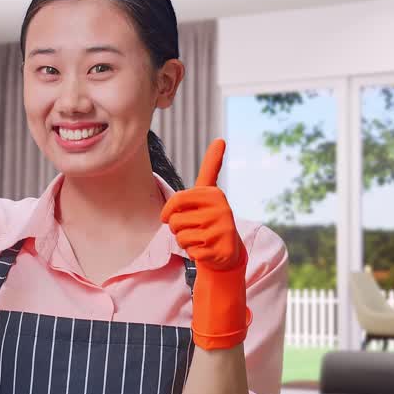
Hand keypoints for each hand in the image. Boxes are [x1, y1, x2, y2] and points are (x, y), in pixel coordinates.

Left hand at [161, 139, 244, 271]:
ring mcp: (222, 231)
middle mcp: (221, 210)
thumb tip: (220, 140)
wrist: (226, 249)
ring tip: (199, 238)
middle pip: (176, 222)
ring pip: (181, 237)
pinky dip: (194, 254)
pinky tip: (206, 250)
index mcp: (214, 194)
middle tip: (192, 228)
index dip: (167, 211)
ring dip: (185, 241)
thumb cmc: (209, 218)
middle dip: (177, 229)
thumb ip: (211, 166)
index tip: (166, 217)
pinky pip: (191, 253)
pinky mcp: (220, 250)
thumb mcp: (208, 191)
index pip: (177, 200)